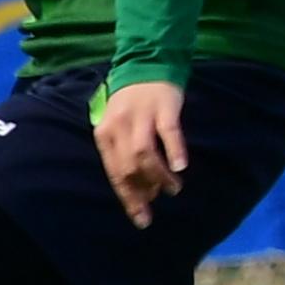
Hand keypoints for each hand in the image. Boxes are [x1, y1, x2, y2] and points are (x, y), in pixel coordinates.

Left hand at [97, 78, 189, 226]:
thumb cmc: (132, 104)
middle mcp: (119, 126)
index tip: (141, 219)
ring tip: (173, 188)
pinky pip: (168, 133)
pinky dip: (174, 151)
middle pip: (128, 167)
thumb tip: (142, 190)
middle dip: (142, 191)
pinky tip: (180, 167)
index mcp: (105, 133)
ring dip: (158, 176)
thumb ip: (125, 155)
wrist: (146, 65)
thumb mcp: (118, 127)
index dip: (128, 198)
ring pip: (145, 154)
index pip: (114, 172)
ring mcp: (142, 116)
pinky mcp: (163, 107)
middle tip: (157, 203)